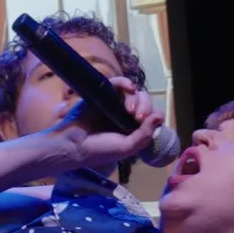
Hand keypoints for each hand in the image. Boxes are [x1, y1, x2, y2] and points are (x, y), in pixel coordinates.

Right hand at [48, 79, 162, 173]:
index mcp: (133, 128)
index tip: (143, 123)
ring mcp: (115, 103)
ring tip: (130, 110)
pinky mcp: (103, 93)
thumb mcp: (126, 147)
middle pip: (144, 102)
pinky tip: (130, 88)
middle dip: (145, 107)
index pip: (151, 116)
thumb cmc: (99, 150)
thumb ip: (144, 134)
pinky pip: (118, 83)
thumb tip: (160, 115)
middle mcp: (125, 114)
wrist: (74, 145)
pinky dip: (126, 83)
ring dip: (137, 99)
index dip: (152, 116)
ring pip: (134, 92)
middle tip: (137, 117)